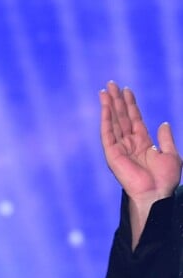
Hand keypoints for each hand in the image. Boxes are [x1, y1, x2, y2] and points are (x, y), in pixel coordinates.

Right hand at [100, 81, 181, 202]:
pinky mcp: (111, 153)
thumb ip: (166, 138)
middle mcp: (128, 142)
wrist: (156, 193)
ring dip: (109, 105)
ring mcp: (119, 147)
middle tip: (111, 84)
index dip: (130, 104)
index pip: (134, 118)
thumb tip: (164, 123)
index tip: (126, 90)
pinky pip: (107, 133)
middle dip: (117, 100)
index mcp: (142, 142)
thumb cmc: (165, 179)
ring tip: (105, 90)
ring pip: (113, 121)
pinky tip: (105, 107)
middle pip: (121, 116)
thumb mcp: (171, 155)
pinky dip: (106, 119)